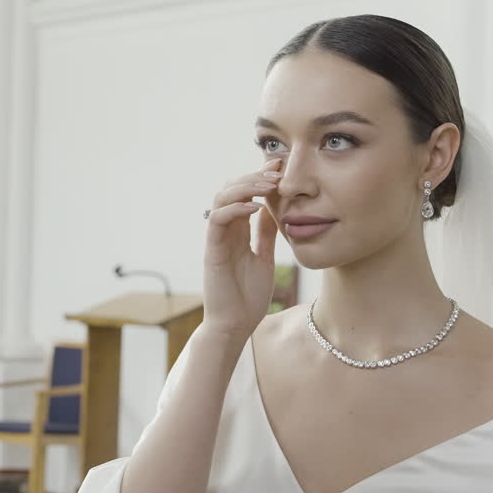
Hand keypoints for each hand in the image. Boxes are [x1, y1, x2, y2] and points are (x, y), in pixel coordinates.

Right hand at [202, 158, 280, 341]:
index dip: (259, 177)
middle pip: (231, 189)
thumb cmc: (248, 297)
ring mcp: (217, 239)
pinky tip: (256, 207)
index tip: (280, 166)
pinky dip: (235, 209)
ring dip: (245, 186)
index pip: (245, 194)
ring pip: (221, 197)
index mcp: (237, 231)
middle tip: (277, 170)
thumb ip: (266, 233)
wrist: (235, 325)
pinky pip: (218, 219)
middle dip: (254, 175)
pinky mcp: (212, 250)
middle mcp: (225, 230)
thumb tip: (276, 209)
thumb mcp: (264, 257)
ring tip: (268, 184)